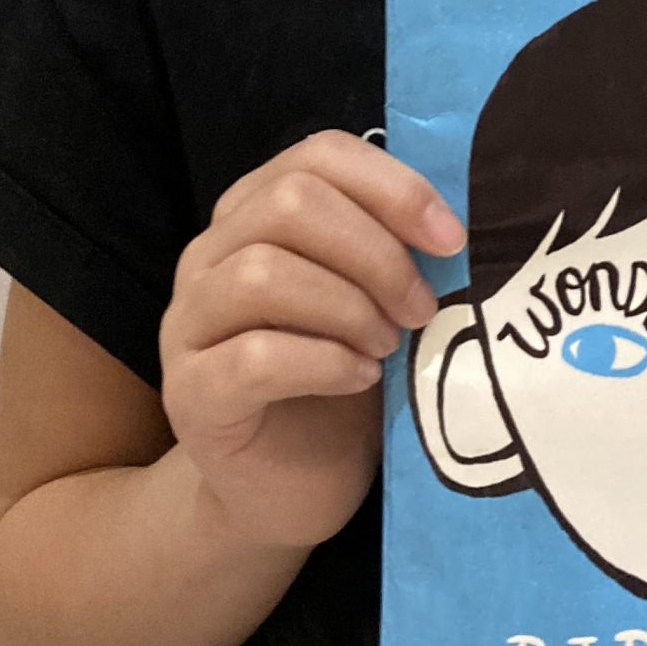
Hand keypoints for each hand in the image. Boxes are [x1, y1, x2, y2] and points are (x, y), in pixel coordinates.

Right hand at [159, 130, 463, 550]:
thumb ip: (394, 251)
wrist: (286, 490)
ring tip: (388, 347)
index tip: (451, 238)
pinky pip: (253, 357)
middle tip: (420, 307)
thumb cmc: (342, 381)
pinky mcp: (190, 394)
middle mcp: (209, 255)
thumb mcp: (376, 302)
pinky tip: (359, 378)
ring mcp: (189, 323)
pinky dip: (322, 362)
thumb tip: (457, 225)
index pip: (319, 156)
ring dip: (347, 306)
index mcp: (256, 213)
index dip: (393, 187)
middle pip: (289, 203)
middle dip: (375, 252)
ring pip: (262, 273)